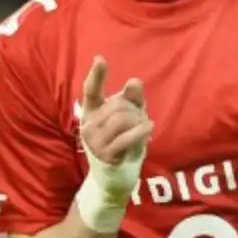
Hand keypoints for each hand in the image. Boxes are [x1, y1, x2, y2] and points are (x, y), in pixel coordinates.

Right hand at [78, 56, 152, 195]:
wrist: (115, 177)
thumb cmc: (123, 143)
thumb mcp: (131, 118)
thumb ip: (133, 99)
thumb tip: (134, 81)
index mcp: (91, 112)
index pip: (91, 90)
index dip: (96, 75)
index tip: (100, 59)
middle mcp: (89, 125)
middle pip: (118, 105)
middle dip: (135, 109)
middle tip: (140, 120)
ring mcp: (94, 141)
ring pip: (123, 119)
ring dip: (139, 121)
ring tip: (143, 128)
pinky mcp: (105, 154)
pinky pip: (126, 137)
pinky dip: (141, 131)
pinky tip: (149, 127)